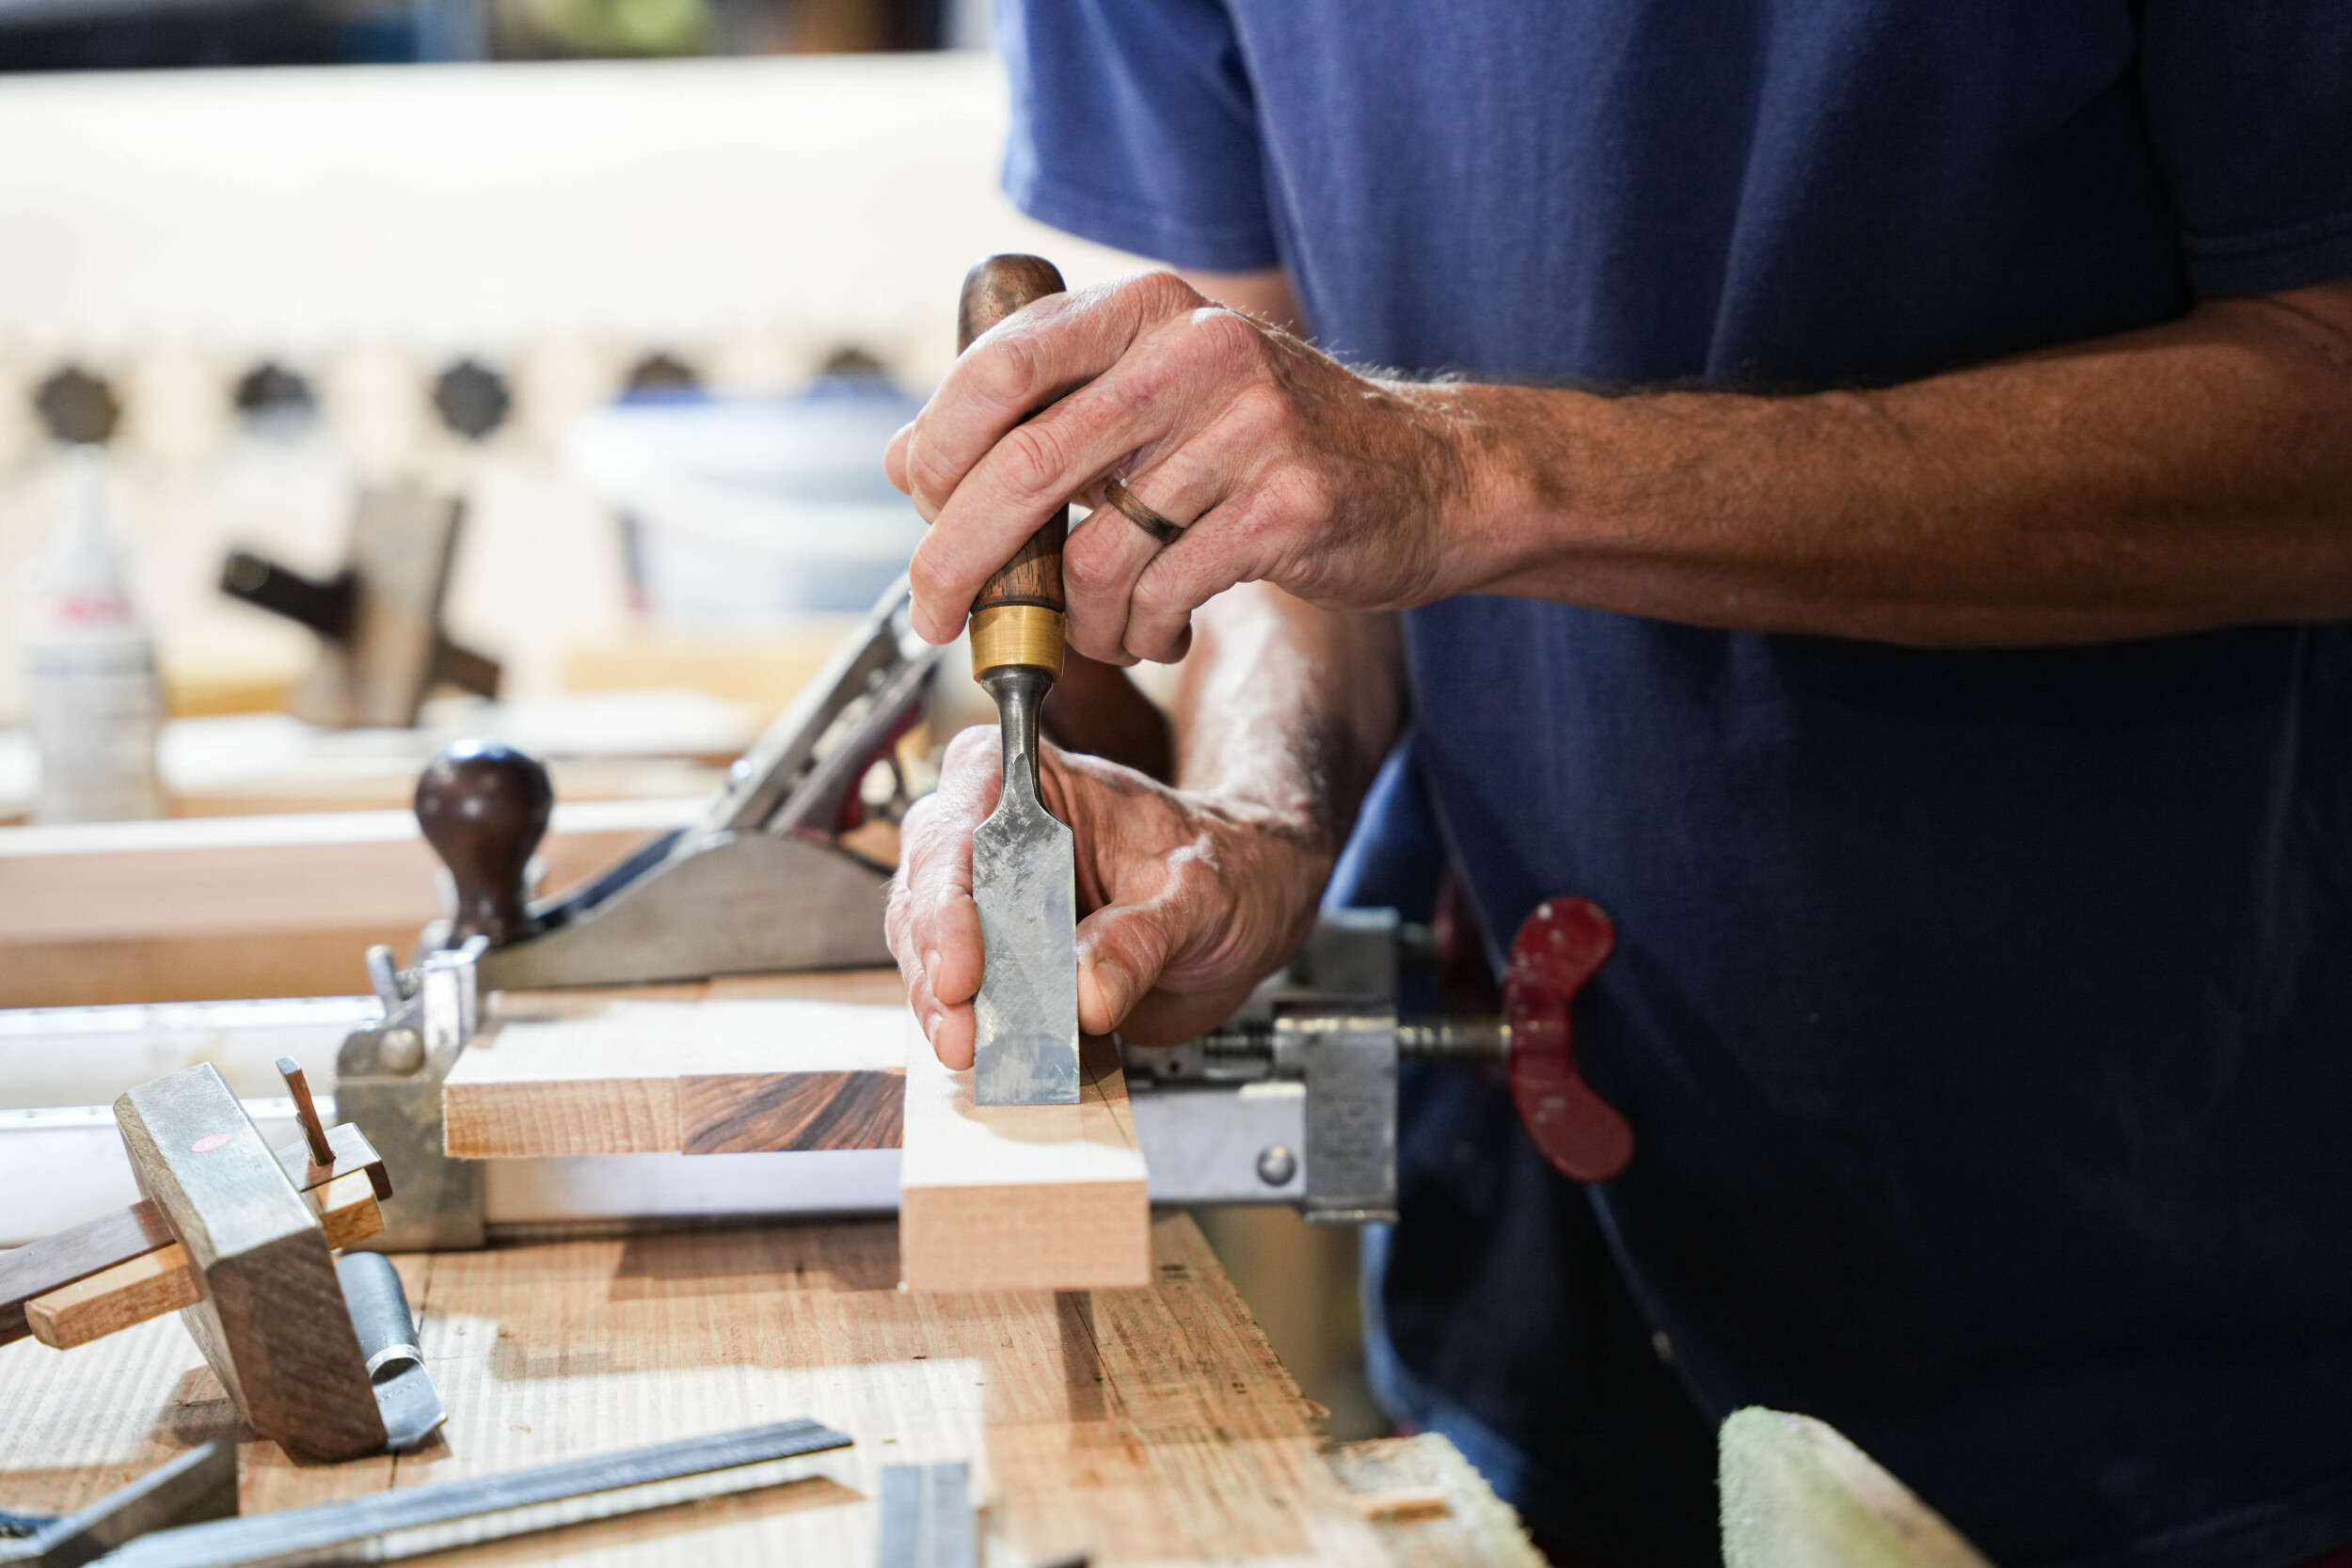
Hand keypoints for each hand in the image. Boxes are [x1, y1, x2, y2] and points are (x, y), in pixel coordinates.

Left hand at [886, 271, 1476, 664]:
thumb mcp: (1158, 400)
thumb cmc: (1273, 444)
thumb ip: (1045, 416)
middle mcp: (1196, 351)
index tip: (921, 513)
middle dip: (959, 558)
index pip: (998, 367)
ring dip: (1076, 621)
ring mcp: (1249, 427)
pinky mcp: (1288, 505)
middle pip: (1024, 465)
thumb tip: (910, 461)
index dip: (937, 449)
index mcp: (1146, 310)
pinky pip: (1162, 596)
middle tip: (937, 614)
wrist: (1433, 477)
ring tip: (1102, 631)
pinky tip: (1161, 633)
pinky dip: (1140, 635)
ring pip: (1095, 556)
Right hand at [888, 724, 1331, 1061]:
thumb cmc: (1225, 864)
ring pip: (927, 944)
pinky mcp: (998, 953)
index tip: (965, 967)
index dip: (947, 893)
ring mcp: (988, 894)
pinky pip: (959, 987)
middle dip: (935, 963)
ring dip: (941, 1004)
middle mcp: (993, 828)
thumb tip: (1086, 992)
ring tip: (970, 1050)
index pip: (963, 818)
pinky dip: (967, 1023)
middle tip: (962, 1028)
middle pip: (927, 886)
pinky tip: (983, 1053)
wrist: (1247, 902)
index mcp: (1034, 780)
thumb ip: (1143, 937)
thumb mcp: (1201, 895)